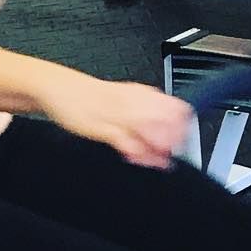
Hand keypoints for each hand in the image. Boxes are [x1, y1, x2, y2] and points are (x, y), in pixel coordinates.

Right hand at [40, 71, 192, 170]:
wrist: (63, 88)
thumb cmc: (93, 97)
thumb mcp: (125, 99)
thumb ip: (143, 110)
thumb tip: (164, 126)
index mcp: (141, 93)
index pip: (173, 106)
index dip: (182, 124)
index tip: (186, 139)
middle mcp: (133, 101)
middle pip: (164, 119)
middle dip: (174, 138)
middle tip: (177, 154)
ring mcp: (117, 113)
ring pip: (147, 129)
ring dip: (158, 146)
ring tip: (164, 161)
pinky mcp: (100, 126)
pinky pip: (123, 140)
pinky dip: (135, 151)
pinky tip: (142, 160)